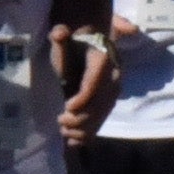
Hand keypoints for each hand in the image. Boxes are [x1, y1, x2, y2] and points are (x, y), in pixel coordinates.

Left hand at [53, 24, 119, 145]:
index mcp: (104, 61)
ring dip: (83, 129)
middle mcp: (113, 78)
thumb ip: (61, 35)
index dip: (83, 99)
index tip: (67, 107)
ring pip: (101, 116)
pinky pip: (100, 121)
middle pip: (100, 105)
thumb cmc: (71, 45)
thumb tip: (60, 32)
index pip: (95, 84)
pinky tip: (71, 142)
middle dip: (81, 118)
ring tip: (64, 131)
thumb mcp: (65, 38)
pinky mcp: (107, 104)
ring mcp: (112, 93)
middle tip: (61, 120)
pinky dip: (87, 135)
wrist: (85, 49)